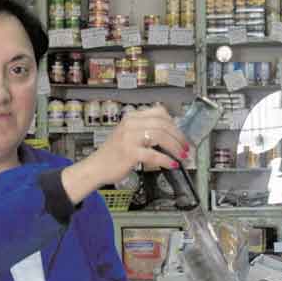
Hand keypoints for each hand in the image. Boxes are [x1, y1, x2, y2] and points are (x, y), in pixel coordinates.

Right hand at [60, 105, 188, 203]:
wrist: (95, 167)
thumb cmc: (113, 154)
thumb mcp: (128, 135)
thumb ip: (145, 131)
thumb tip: (170, 135)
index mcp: (131, 118)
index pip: (159, 112)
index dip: (174, 124)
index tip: (180, 134)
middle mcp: (130, 124)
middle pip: (163, 124)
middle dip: (179, 137)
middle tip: (186, 147)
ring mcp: (129, 138)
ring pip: (161, 136)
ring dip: (175, 147)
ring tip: (182, 156)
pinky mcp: (129, 153)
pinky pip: (154, 154)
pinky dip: (166, 160)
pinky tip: (172, 164)